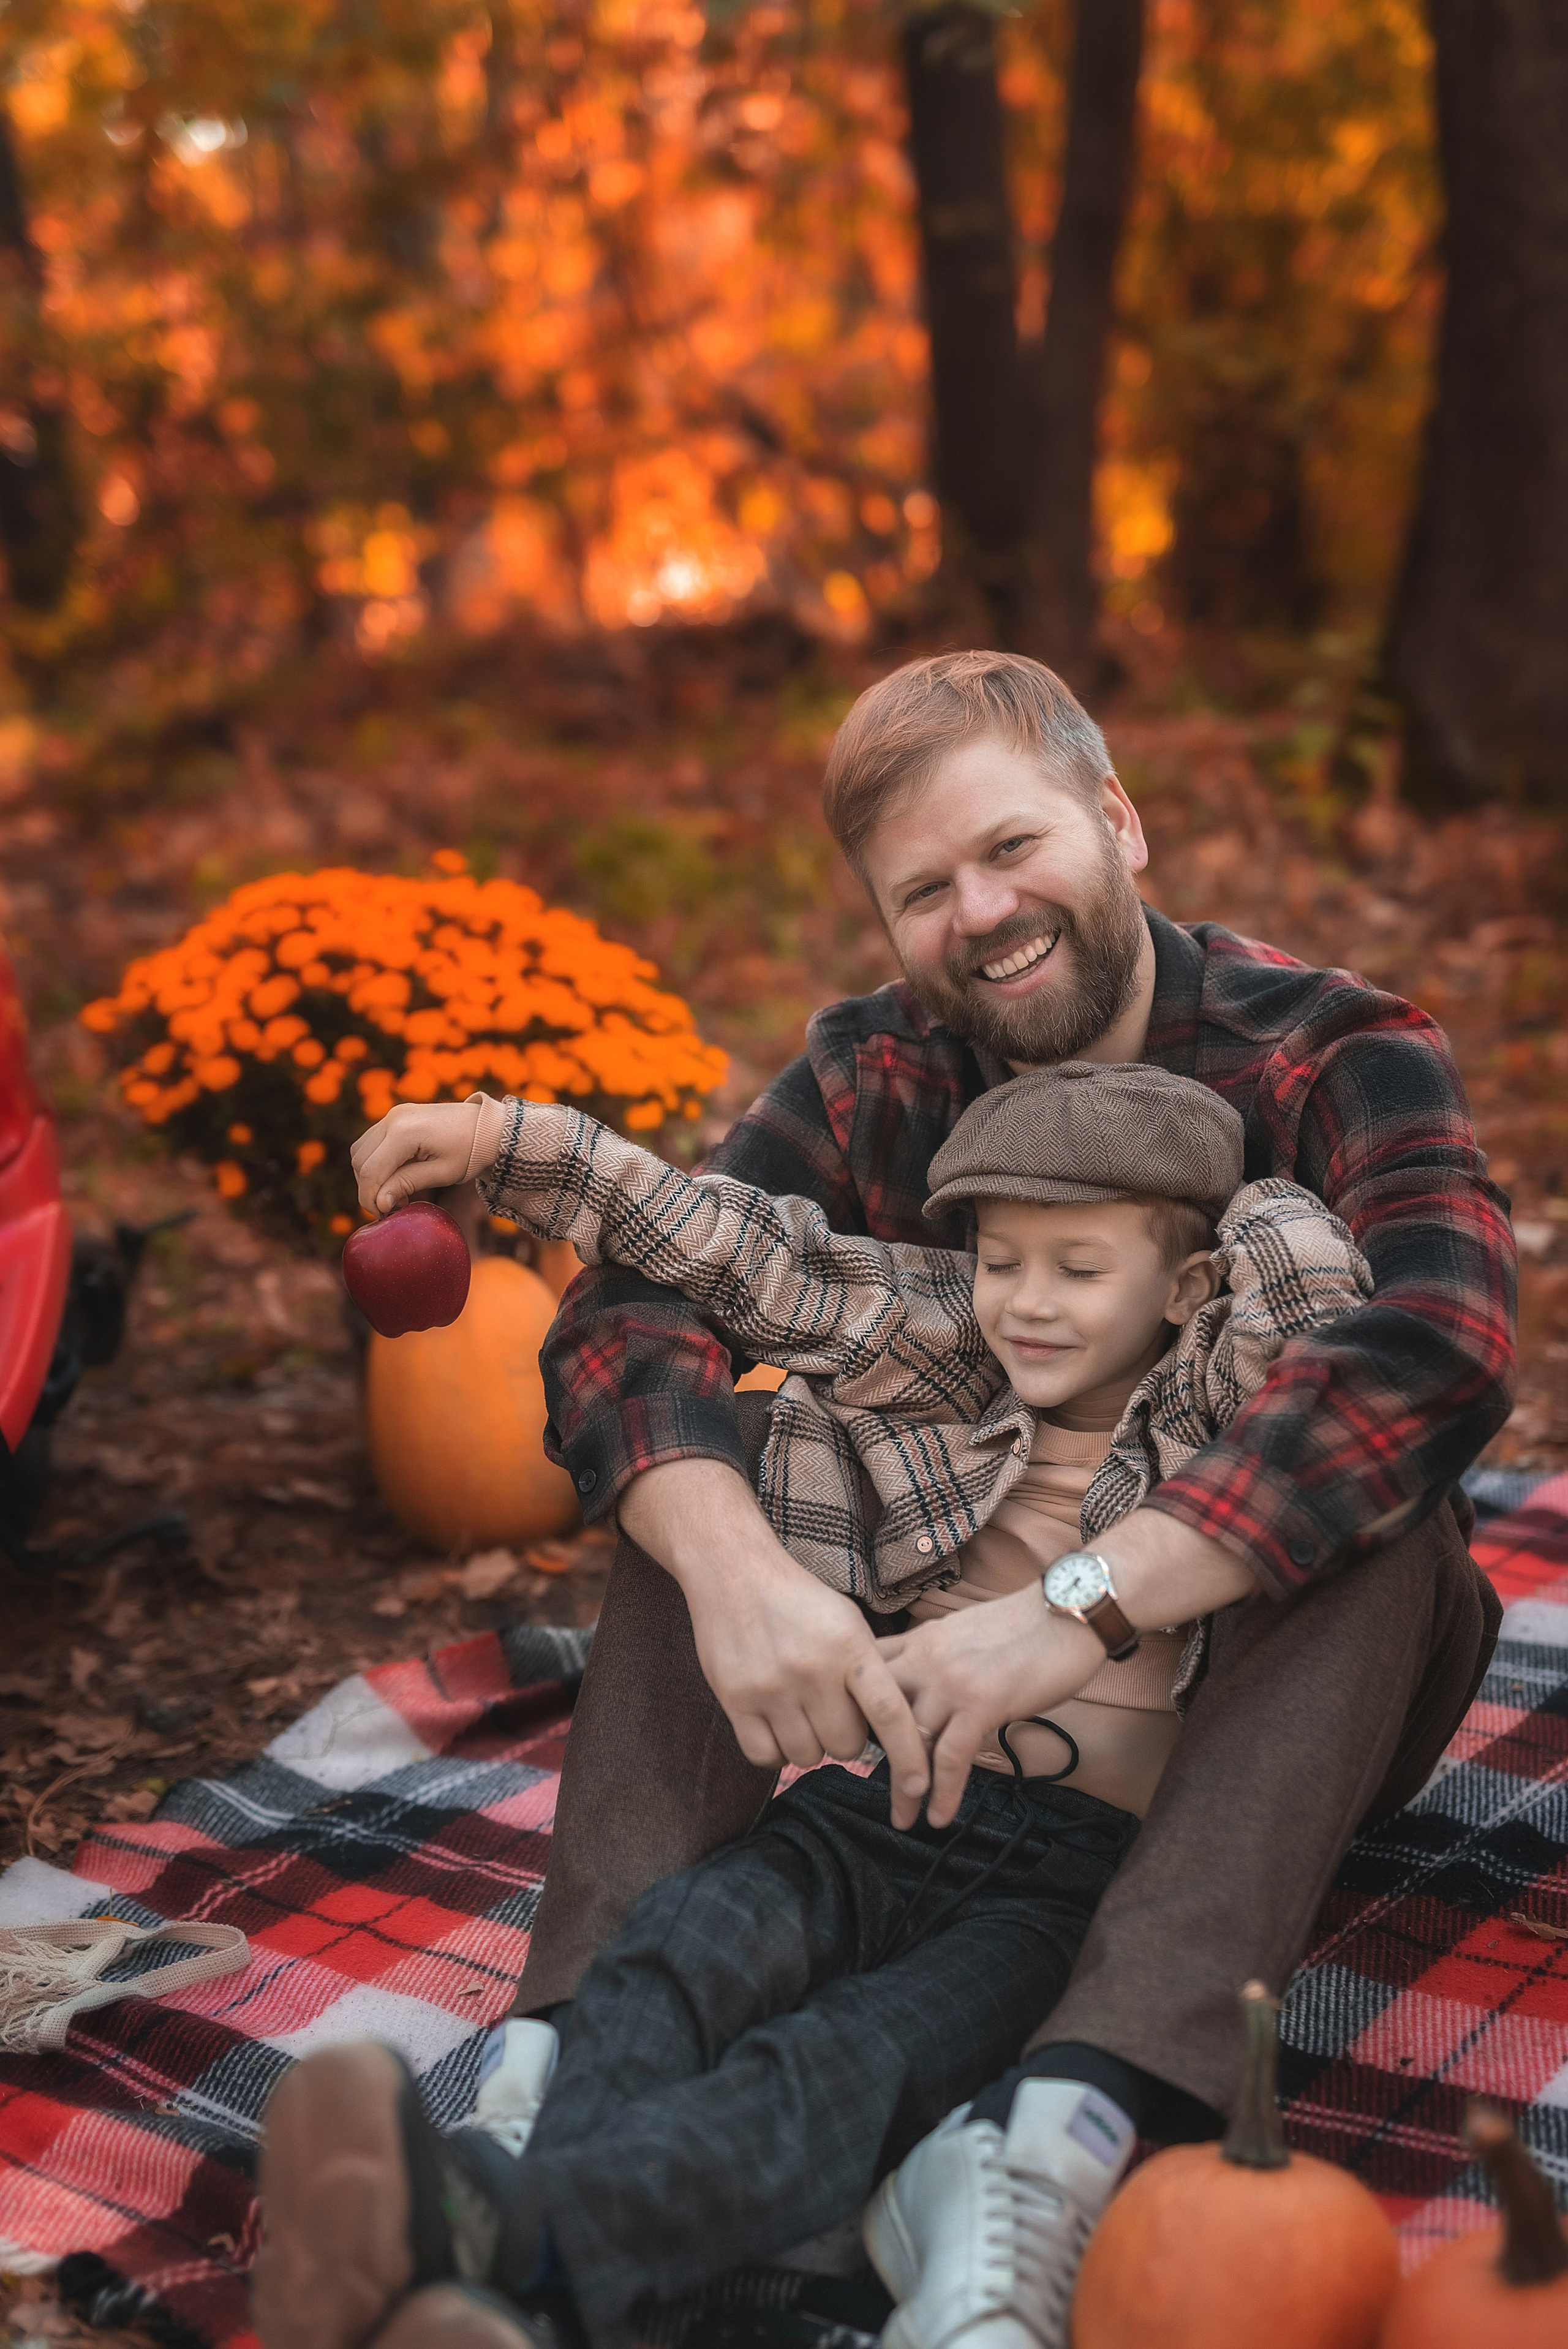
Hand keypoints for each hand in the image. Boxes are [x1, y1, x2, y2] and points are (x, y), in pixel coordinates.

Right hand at [351, 1094, 508, 1215]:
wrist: (487, 1127)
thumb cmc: (470, 1151)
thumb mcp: (441, 1173)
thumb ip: (407, 1184)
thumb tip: (379, 1203)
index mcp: (404, 1132)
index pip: (370, 1171)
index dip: (370, 1198)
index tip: (384, 1215)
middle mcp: (393, 1118)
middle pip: (360, 1161)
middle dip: (369, 1189)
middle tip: (392, 1207)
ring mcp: (393, 1114)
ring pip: (360, 1151)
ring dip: (370, 1175)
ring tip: (397, 1193)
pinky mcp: (396, 1117)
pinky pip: (371, 1142)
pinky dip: (375, 1162)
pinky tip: (396, 1176)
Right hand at [618, 1458, 930, 1803]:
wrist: (733, 1571)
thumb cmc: (799, 1601)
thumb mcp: (848, 1623)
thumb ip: (869, 1671)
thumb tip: (895, 1731)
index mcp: (849, 1647)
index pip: (890, 1713)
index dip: (909, 1756)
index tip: (919, 1786)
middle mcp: (812, 1669)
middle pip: (845, 1746)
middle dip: (845, 1739)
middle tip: (832, 1712)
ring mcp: (771, 1686)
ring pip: (806, 1755)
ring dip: (808, 1744)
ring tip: (799, 1711)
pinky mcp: (735, 1698)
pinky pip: (765, 1756)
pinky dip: (774, 1750)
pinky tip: (775, 1723)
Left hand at [878, 1589, 1104, 1827]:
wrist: (1070, 1609)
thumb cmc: (1026, 1623)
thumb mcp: (964, 1631)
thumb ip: (939, 1657)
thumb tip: (929, 1687)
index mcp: (920, 1639)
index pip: (867, 1674)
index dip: (855, 1707)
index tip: (856, 1739)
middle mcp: (925, 1658)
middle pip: (875, 1710)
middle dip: (868, 1751)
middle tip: (869, 1784)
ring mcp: (950, 1681)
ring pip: (908, 1741)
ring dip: (903, 1787)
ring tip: (902, 1818)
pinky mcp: (981, 1702)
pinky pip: (950, 1758)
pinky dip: (942, 1794)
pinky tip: (939, 1817)